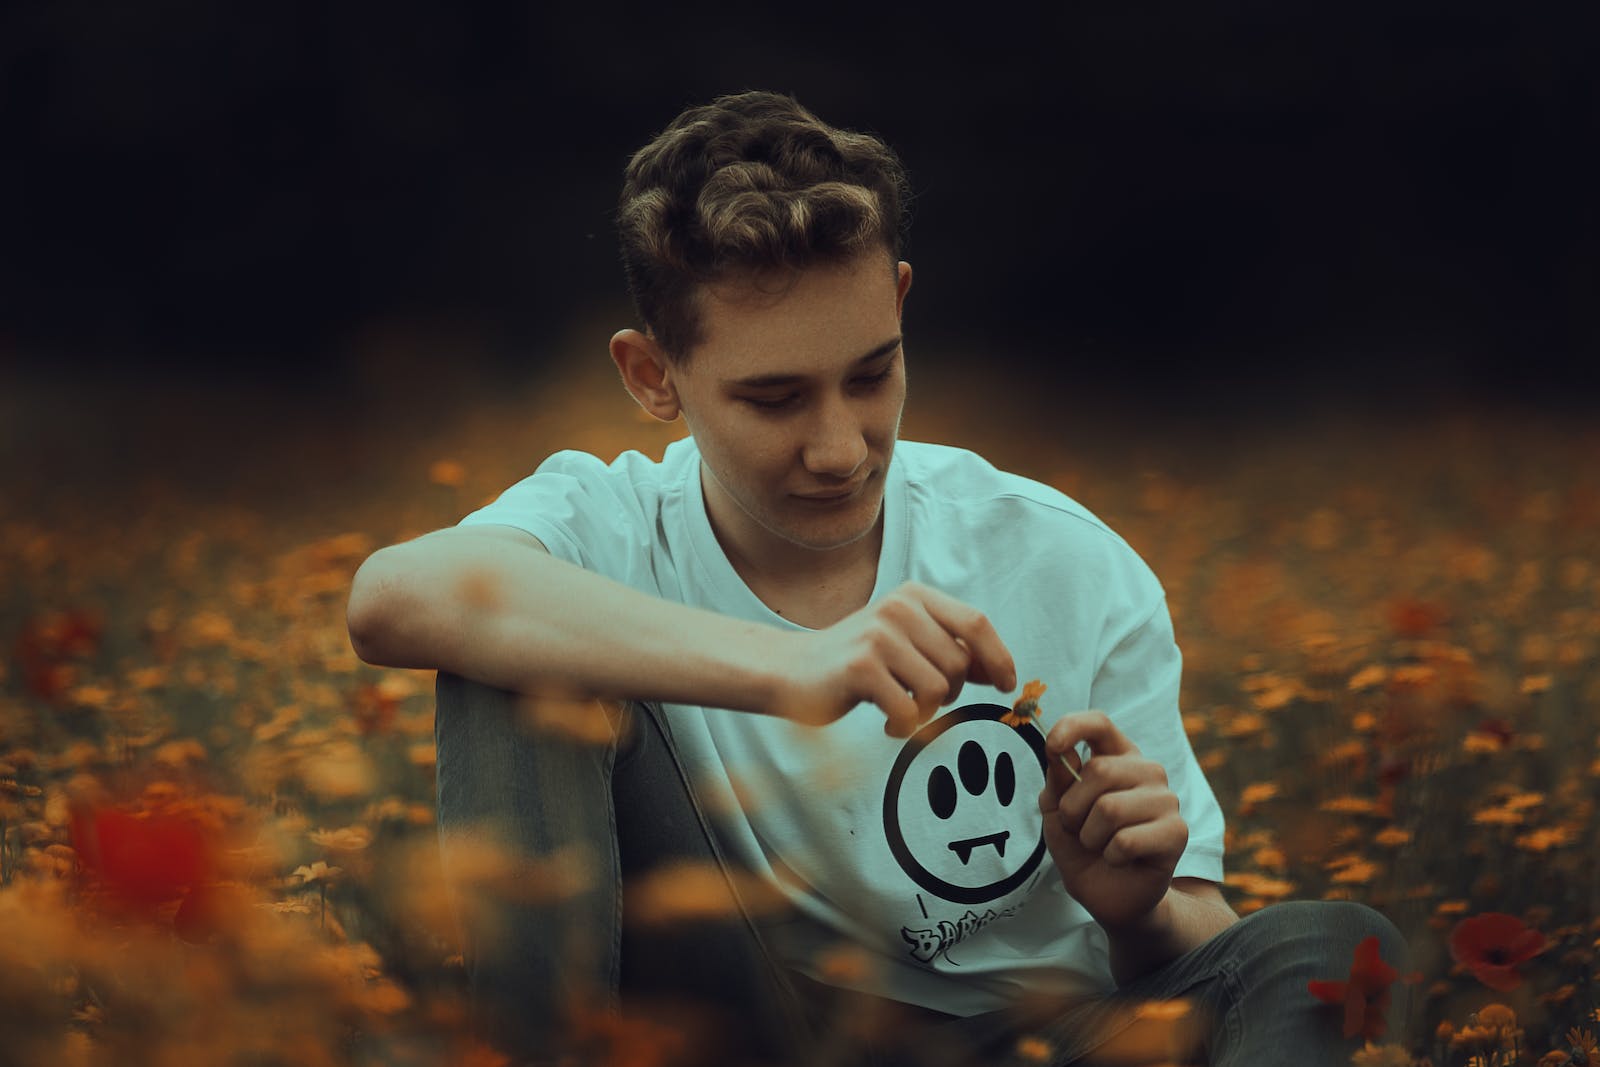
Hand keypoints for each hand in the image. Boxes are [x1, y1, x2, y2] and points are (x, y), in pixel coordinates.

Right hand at [770, 582, 1016, 737]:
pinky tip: (887, 722)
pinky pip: (910, 711)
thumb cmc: (857, 661)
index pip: (976, 623)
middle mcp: (898, 607)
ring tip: (901, 709)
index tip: (1007, 684)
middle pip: (959, 664)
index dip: (999, 657)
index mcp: (914, 596)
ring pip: (939, 689)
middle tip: (920, 700)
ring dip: (926, 712)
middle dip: (951, 693)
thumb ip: (947, 649)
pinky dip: (904, 727)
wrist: (792, 671)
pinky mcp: (861, 667)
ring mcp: (878, 635)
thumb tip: (998, 671)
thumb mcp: (905, 641)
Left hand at [1037, 711, 1187, 930]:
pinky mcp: (1177, 832)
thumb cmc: (1084, 848)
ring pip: (1110, 808)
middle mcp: (1146, 770)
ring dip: (1091, 837)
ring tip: (1101, 846)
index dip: (1072, 726)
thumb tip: (1060, 753)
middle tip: (1080, 830)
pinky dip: (1111, 856)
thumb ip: (1058, 780)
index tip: (1052, 747)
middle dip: (1073, 809)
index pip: (1099, 723)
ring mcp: (1166, 799)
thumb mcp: (1058, 811)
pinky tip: (1120, 860)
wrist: (1110, 897)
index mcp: (1117, 756)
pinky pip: (1126, 840)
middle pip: (1098, 769)